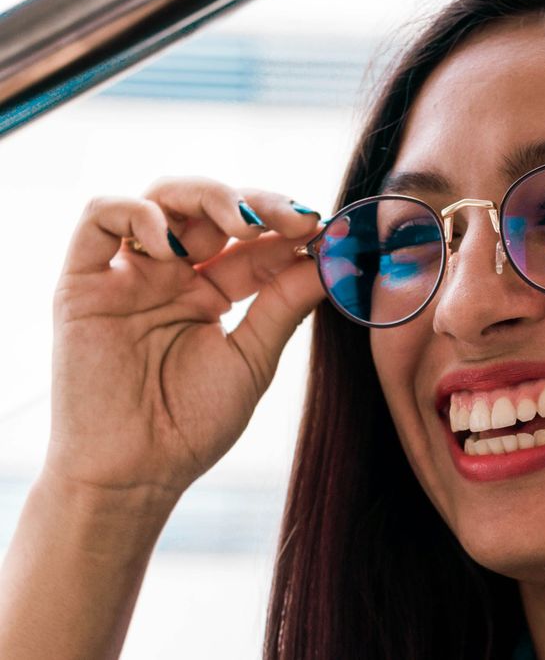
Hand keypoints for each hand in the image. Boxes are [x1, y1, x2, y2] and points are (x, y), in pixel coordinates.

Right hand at [48, 178, 325, 499]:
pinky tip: (173, 242)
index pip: (254, 241)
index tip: (326, 229)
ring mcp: (129, 274)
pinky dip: (138, 213)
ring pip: (161, 198)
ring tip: (242, 225)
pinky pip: (99, 217)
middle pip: (211, 208)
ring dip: (207, 197)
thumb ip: (286, 305)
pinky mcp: (83, 281)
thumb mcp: (252, 359)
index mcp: (213, 292)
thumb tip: (332, 259)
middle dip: (257, 203)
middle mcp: (172, 275)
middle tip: (293, 218)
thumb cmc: (192, 426)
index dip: (288, 229)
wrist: (134, 475)